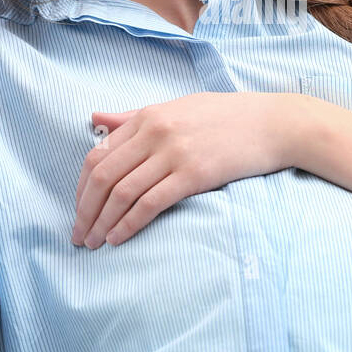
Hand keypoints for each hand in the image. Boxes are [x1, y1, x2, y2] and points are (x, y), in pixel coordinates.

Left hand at [71, 93, 300, 247]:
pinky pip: (150, 203)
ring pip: (122, 192)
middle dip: (85, 211)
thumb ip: (133, 117)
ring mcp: (174, 153)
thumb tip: (94, 118)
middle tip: (78, 236)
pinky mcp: (194, 174)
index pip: (98, 154)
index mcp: (148, 116)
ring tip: (94, 243)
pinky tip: (119, 239)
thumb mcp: (176, 108)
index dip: (81, 188)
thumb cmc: (225, 117)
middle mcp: (155, 132)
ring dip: (102, 223)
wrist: (273, 123)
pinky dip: (129, 224)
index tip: (79, 211)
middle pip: (103, 176)